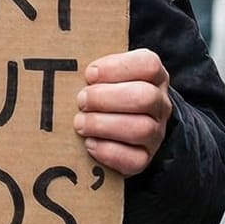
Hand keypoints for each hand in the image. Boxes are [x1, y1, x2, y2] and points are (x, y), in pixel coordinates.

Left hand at [73, 49, 173, 175]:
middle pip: (145, 97)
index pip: (148, 64)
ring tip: (80, 123)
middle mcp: (159, 104)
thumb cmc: (105, 94)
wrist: (119, 132)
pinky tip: (89, 144)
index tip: (89, 74)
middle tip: (81, 100)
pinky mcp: (145, 158)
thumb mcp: (105, 76)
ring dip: (104, 125)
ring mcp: (156, 132)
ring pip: (141, 129)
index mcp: (153, 76)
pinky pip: (134, 159)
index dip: (117, 67)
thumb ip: (95, 70)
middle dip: (106, 98)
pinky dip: (108, 152)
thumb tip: (64, 64)